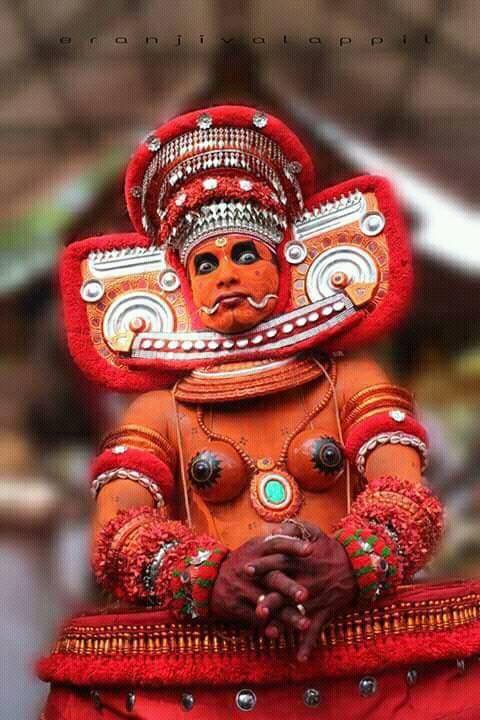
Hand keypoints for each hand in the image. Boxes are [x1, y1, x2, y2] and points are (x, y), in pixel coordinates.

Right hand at [210, 535, 311, 628]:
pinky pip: (256, 618)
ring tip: (305, 624)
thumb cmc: (243, 562)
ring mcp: (243, 588)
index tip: (310, 550)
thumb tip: (300, 532)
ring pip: (268, 602)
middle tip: (306, 595)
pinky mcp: (237, 606)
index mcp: (257, 550)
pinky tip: (282, 634)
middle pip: (272, 577)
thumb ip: (275, 543)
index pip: (276, 544)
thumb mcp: (255, 547)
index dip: (292, 545)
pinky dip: (270, 626)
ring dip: (287, 614)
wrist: (210, 580)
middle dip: (289, 587)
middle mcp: (251, 568)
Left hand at [249, 521, 356, 660]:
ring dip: (285, 623)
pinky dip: (308, 644)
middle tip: (256, 607)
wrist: (358, 566)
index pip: (279, 562)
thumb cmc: (331, 549)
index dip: (263, 566)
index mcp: (301, 561)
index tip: (247, 569)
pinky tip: (299, 658)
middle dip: (271, 599)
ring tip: (270, 632)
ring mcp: (316, 599)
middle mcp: (306, 581)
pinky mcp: (325, 612)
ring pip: (297, 612)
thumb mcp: (315, 532)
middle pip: (285, 591)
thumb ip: (295, 529)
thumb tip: (275, 530)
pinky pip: (317, 630)